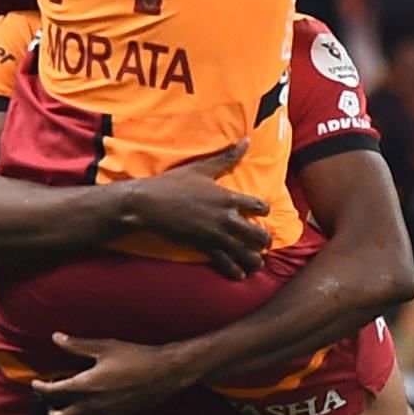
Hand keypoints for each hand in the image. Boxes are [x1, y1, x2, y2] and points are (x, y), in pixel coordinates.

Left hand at [32, 335, 197, 414]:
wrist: (165, 374)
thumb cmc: (135, 357)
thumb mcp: (105, 347)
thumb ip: (77, 345)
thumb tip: (56, 337)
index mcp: (84, 386)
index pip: (52, 393)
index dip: (40, 388)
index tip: (36, 383)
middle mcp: (91, 405)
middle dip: (51, 412)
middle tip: (49, 402)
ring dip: (69, 414)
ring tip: (69, 403)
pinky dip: (90, 412)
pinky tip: (96, 401)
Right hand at [122, 140, 271, 280]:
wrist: (149, 204)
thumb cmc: (174, 184)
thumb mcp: (202, 168)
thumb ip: (227, 157)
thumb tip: (247, 140)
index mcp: (229, 198)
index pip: (260, 206)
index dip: (264, 210)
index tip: (262, 212)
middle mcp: (227, 219)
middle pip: (259, 235)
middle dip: (264, 240)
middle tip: (264, 242)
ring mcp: (216, 235)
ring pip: (246, 253)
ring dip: (254, 258)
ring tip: (256, 261)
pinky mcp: (204, 248)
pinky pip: (226, 263)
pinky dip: (235, 270)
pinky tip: (240, 274)